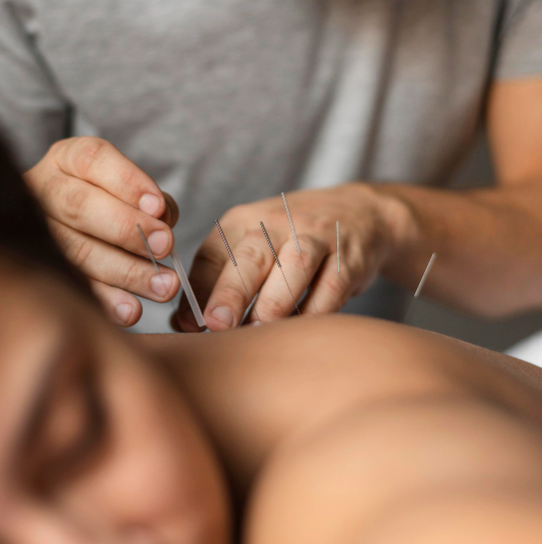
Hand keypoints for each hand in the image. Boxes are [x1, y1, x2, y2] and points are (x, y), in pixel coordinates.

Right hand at [25, 137, 179, 326]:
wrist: (65, 224)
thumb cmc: (112, 202)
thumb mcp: (129, 187)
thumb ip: (148, 200)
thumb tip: (161, 221)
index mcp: (67, 159)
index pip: (93, 159)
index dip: (127, 182)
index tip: (159, 207)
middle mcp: (43, 190)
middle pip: (80, 207)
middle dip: (127, 229)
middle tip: (165, 247)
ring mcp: (35, 231)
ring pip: (76, 252)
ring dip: (125, 272)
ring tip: (163, 287)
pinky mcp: (39, 271)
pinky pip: (71, 288)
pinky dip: (105, 302)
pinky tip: (131, 312)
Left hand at [174, 185, 408, 331]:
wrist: (359, 212)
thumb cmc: (290, 241)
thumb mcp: (251, 247)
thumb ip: (217, 283)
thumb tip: (184, 326)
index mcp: (241, 222)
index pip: (212, 254)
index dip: (198, 290)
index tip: (188, 325)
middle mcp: (276, 224)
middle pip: (251, 255)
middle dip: (231, 291)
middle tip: (218, 324)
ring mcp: (315, 237)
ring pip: (294, 266)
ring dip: (275, 303)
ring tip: (260, 331)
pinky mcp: (348, 257)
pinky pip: (332, 286)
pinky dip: (316, 312)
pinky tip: (302, 331)